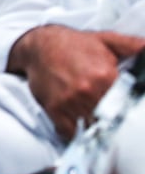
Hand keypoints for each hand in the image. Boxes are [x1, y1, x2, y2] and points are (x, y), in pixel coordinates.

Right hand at [9, 25, 144, 138]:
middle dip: (113, 121)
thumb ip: (133, 45)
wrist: (39, 45)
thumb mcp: (106, 40)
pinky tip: (82, 124)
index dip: (129, 113)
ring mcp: (70, 101)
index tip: (126, 114)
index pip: (127, 106)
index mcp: (104, 75)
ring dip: (97, 128)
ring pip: (93, 128)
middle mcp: (87, 90)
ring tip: (98, 122)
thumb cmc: (72, 44)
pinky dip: (78, 133)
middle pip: (110, 120)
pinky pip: (72, 132)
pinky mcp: (54, 109)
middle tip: (113, 119)